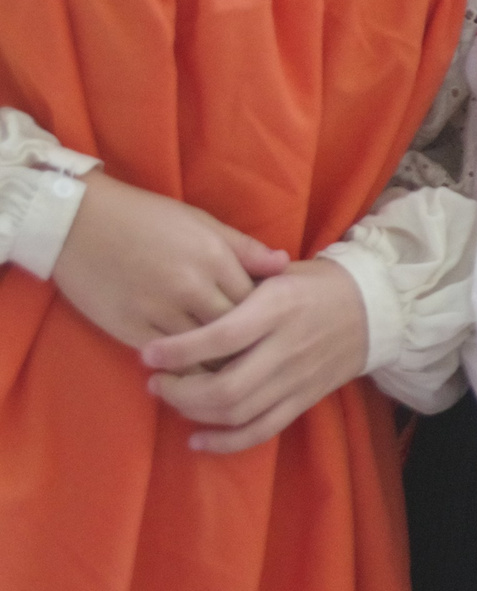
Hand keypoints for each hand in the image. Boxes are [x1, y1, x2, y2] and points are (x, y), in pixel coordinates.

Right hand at [50, 171, 290, 349]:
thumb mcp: (200, 222)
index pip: (257, 301)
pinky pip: (169, 361)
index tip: (273, 326)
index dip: (267, 316)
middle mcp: (190, 288)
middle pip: (236, 331)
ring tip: (234, 371)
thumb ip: (244, 247)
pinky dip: (186, 369)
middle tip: (261, 356)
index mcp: (213, 258)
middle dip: (250, 345)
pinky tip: (196, 371)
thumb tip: (285, 265)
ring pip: (205, 352)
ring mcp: (159, 311)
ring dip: (220, 363)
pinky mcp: (131, 329)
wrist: (76, 223)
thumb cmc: (145, 218)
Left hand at [139, 259, 371, 453]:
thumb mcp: (278, 272)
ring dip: (194, 412)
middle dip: (179, 390)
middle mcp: (288, 347)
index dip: (180, 350)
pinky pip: (262, 430)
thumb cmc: (314, 285)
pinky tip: (197, 439)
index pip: (223, 336)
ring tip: (172, 398)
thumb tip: (184, 293)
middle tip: (155, 381)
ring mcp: (297, 379)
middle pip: (226, 386)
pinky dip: (226, 442)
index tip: (147, 354)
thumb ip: (236, 281)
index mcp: (279, 308)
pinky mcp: (304, 400)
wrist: (373, 310)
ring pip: (238, 412)